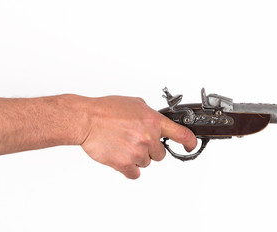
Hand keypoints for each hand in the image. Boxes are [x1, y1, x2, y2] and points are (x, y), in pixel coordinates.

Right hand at [81, 96, 196, 178]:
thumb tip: (156, 122)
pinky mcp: (124, 164)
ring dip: (137, 157)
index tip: (190, 146)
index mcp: (153, 121)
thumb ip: (149, 114)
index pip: (181, 134)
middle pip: (160, 154)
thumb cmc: (106, 110)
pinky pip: (134, 173)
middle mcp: (148, 137)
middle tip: (134, 140)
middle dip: (150, 149)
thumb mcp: (134, 104)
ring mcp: (137, 152)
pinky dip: (128, 168)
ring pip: (146, 163)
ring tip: (122, 144)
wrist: (86, 120)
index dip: (189, 142)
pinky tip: (120, 157)